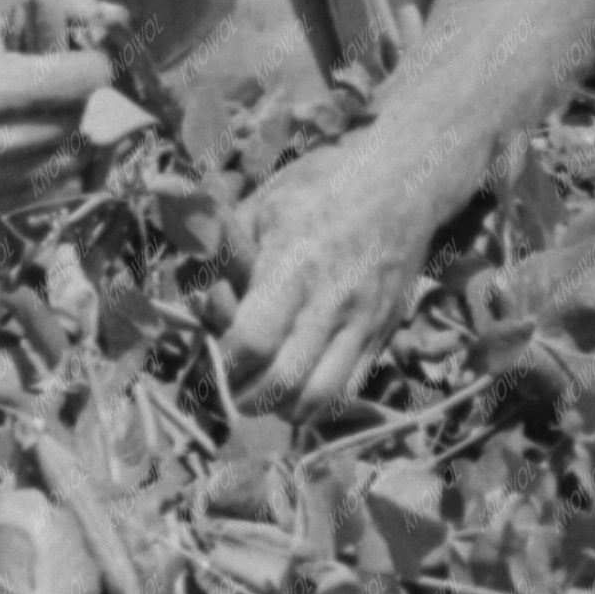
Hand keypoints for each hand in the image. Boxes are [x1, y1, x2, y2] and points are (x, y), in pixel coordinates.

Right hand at [0, 0, 126, 204]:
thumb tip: (119, 18)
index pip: (83, 81)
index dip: (95, 60)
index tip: (85, 50)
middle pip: (77, 119)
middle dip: (77, 93)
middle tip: (56, 74)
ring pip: (65, 155)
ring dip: (65, 125)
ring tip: (34, 100)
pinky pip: (43, 184)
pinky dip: (46, 156)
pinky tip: (25, 129)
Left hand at [206, 128, 444, 417]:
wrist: (403, 184)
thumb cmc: (320, 189)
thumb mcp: (262, 204)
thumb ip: (220, 252)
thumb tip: (191, 291)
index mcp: (293, 265)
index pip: (253, 341)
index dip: (225, 360)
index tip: (218, 350)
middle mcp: (331, 301)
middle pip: (283, 381)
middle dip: (246, 396)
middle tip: (233, 384)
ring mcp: (361, 322)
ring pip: (319, 398)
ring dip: (282, 409)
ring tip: (265, 393)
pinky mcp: (381, 334)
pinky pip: (348, 392)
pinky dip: (316, 405)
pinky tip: (297, 389)